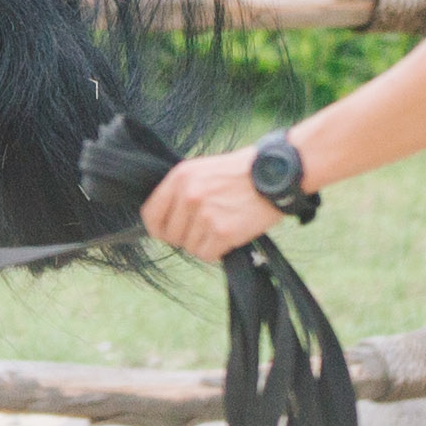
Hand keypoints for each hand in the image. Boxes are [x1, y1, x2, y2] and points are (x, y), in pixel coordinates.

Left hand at [143, 147, 282, 264]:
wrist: (274, 174)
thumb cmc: (239, 173)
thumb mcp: (203, 170)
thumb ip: (180, 191)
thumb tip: (162, 220)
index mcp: (180, 177)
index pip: (150, 214)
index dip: (158, 228)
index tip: (167, 232)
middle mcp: (189, 195)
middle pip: (170, 235)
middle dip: (185, 237)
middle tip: (205, 228)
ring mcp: (205, 214)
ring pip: (189, 247)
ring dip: (204, 243)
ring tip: (222, 226)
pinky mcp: (223, 231)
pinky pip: (207, 254)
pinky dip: (217, 250)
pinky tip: (229, 236)